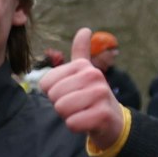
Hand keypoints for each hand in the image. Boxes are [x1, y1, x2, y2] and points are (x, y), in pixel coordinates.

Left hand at [37, 28, 124, 148]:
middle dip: (61, 105)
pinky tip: (86, 121)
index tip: (69, 93)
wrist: (112, 119)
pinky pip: (72, 123)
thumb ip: (81, 52)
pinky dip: (75, 126)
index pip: (45, 83)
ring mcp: (100, 94)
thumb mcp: (85, 72)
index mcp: (83, 66)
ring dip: (68, 116)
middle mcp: (93, 76)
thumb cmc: (91, 95)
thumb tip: (85, 29)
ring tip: (81, 112)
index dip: (52, 93)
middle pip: (54, 96)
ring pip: (62, 109)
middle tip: (76, 105)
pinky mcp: (102, 114)